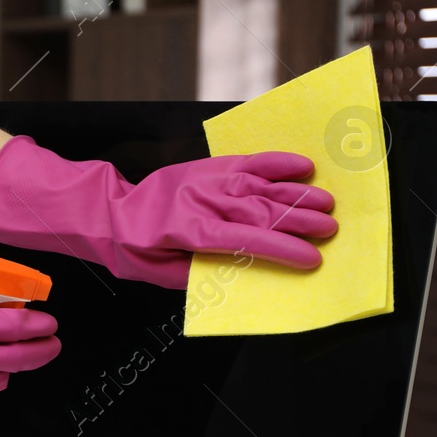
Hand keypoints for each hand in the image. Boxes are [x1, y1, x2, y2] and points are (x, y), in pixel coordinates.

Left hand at [0, 136, 337, 288]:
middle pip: (259, 210)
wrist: (105, 211)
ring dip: (296, 193)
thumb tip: (242, 274)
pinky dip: (275, 162)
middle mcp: (201, 200)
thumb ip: (201, 274)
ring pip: (259, 185)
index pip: (245, 240)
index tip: (310, 259)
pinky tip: (301, 165)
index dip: (280, 249)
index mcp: (189, 229)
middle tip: (331, 230)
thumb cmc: (130, 249)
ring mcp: (205, 180)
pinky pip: (246, 162)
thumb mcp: (159, 274)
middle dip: (298, 221)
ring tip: (326, 202)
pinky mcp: (206, 167)